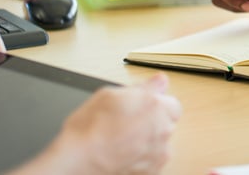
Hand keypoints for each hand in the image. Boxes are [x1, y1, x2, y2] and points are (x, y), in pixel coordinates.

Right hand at [12, 74, 181, 174]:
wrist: (77, 161)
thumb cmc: (87, 130)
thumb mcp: (108, 95)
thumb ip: (141, 87)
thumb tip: (158, 81)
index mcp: (154, 104)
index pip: (171, 103)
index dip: (156, 106)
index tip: (145, 109)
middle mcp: (161, 127)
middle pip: (168, 121)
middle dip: (154, 122)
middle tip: (130, 125)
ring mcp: (159, 150)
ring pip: (162, 141)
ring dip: (150, 140)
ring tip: (125, 142)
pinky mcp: (153, 169)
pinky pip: (155, 159)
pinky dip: (145, 157)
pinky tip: (126, 155)